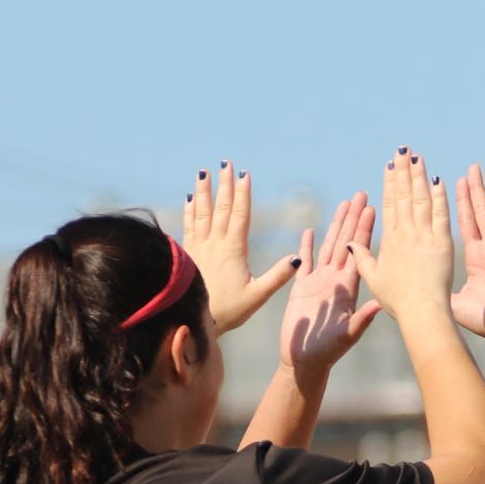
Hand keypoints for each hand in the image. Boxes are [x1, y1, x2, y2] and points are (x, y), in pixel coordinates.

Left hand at [181, 160, 295, 333]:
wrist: (194, 320)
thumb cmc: (228, 311)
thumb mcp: (258, 296)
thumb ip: (278, 276)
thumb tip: (296, 258)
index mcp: (233, 250)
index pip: (240, 215)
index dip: (243, 194)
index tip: (245, 175)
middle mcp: (214, 244)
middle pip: (220, 207)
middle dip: (224, 184)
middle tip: (225, 163)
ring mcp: (198, 247)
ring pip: (201, 212)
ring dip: (203, 191)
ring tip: (203, 172)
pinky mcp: (187, 254)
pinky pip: (189, 225)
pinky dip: (189, 210)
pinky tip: (189, 198)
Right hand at [278, 192, 381, 375]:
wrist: (305, 362)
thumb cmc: (328, 352)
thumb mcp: (348, 334)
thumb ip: (362, 318)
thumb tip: (379, 303)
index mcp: (348, 288)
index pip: (359, 253)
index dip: (365, 231)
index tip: (373, 209)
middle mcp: (335, 280)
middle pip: (346, 242)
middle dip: (353, 219)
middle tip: (361, 195)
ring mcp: (318, 282)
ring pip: (328, 246)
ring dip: (335, 225)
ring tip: (343, 204)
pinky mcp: (301, 288)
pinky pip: (304, 261)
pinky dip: (307, 246)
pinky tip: (311, 229)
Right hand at [346, 148, 454, 321]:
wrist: (421, 311)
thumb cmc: (397, 300)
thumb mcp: (373, 279)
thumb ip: (362, 258)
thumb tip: (349, 243)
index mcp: (389, 241)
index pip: (389, 204)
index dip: (389, 183)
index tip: (389, 166)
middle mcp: (405, 233)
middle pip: (403, 195)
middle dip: (403, 171)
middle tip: (403, 150)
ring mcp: (424, 236)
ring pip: (421, 199)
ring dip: (419, 176)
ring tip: (418, 157)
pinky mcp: (442, 242)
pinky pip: (440, 214)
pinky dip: (440, 196)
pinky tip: (438, 180)